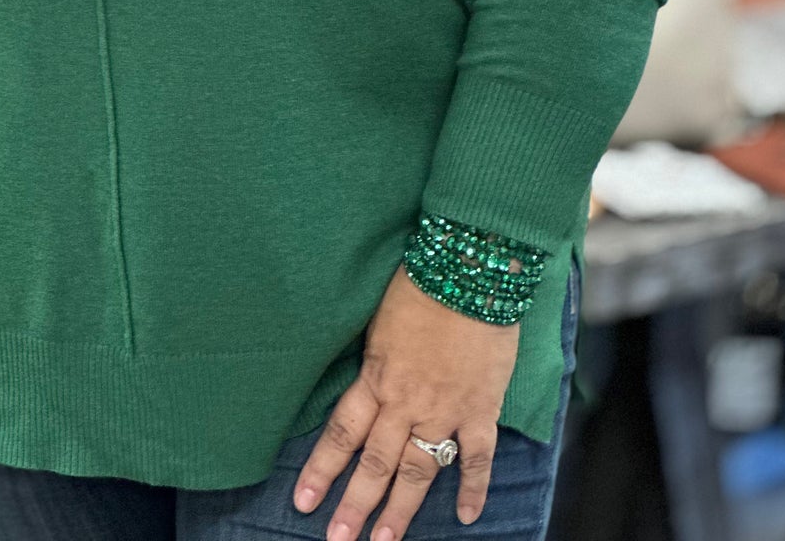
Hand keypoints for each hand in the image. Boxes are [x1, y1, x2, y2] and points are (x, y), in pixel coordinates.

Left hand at [292, 264, 519, 537]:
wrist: (468, 271)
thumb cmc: (419, 284)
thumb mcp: (378, 320)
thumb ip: (372, 359)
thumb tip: (362, 379)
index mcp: (376, 378)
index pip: (341, 434)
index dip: (321, 470)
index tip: (303, 502)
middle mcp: (406, 402)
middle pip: (376, 463)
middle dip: (355, 505)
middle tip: (337, 539)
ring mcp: (445, 410)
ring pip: (419, 470)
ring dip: (401, 510)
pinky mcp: (482, 408)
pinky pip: (477, 457)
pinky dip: (473, 488)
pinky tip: (466, 517)